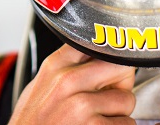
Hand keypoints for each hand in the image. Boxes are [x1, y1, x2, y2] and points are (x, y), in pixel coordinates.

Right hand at [9, 44, 136, 123]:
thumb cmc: (33, 122)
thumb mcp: (41, 86)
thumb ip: (67, 66)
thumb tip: (99, 57)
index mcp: (56, 65)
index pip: (96, 43)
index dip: (109, 55)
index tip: (109, 65)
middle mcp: (68, 81)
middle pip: (120, 67)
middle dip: (120, 84)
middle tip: (106, 96)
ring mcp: (81, 105)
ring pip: (127, 99)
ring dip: (119, 112)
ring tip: (98, 117)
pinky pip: (126, 124)